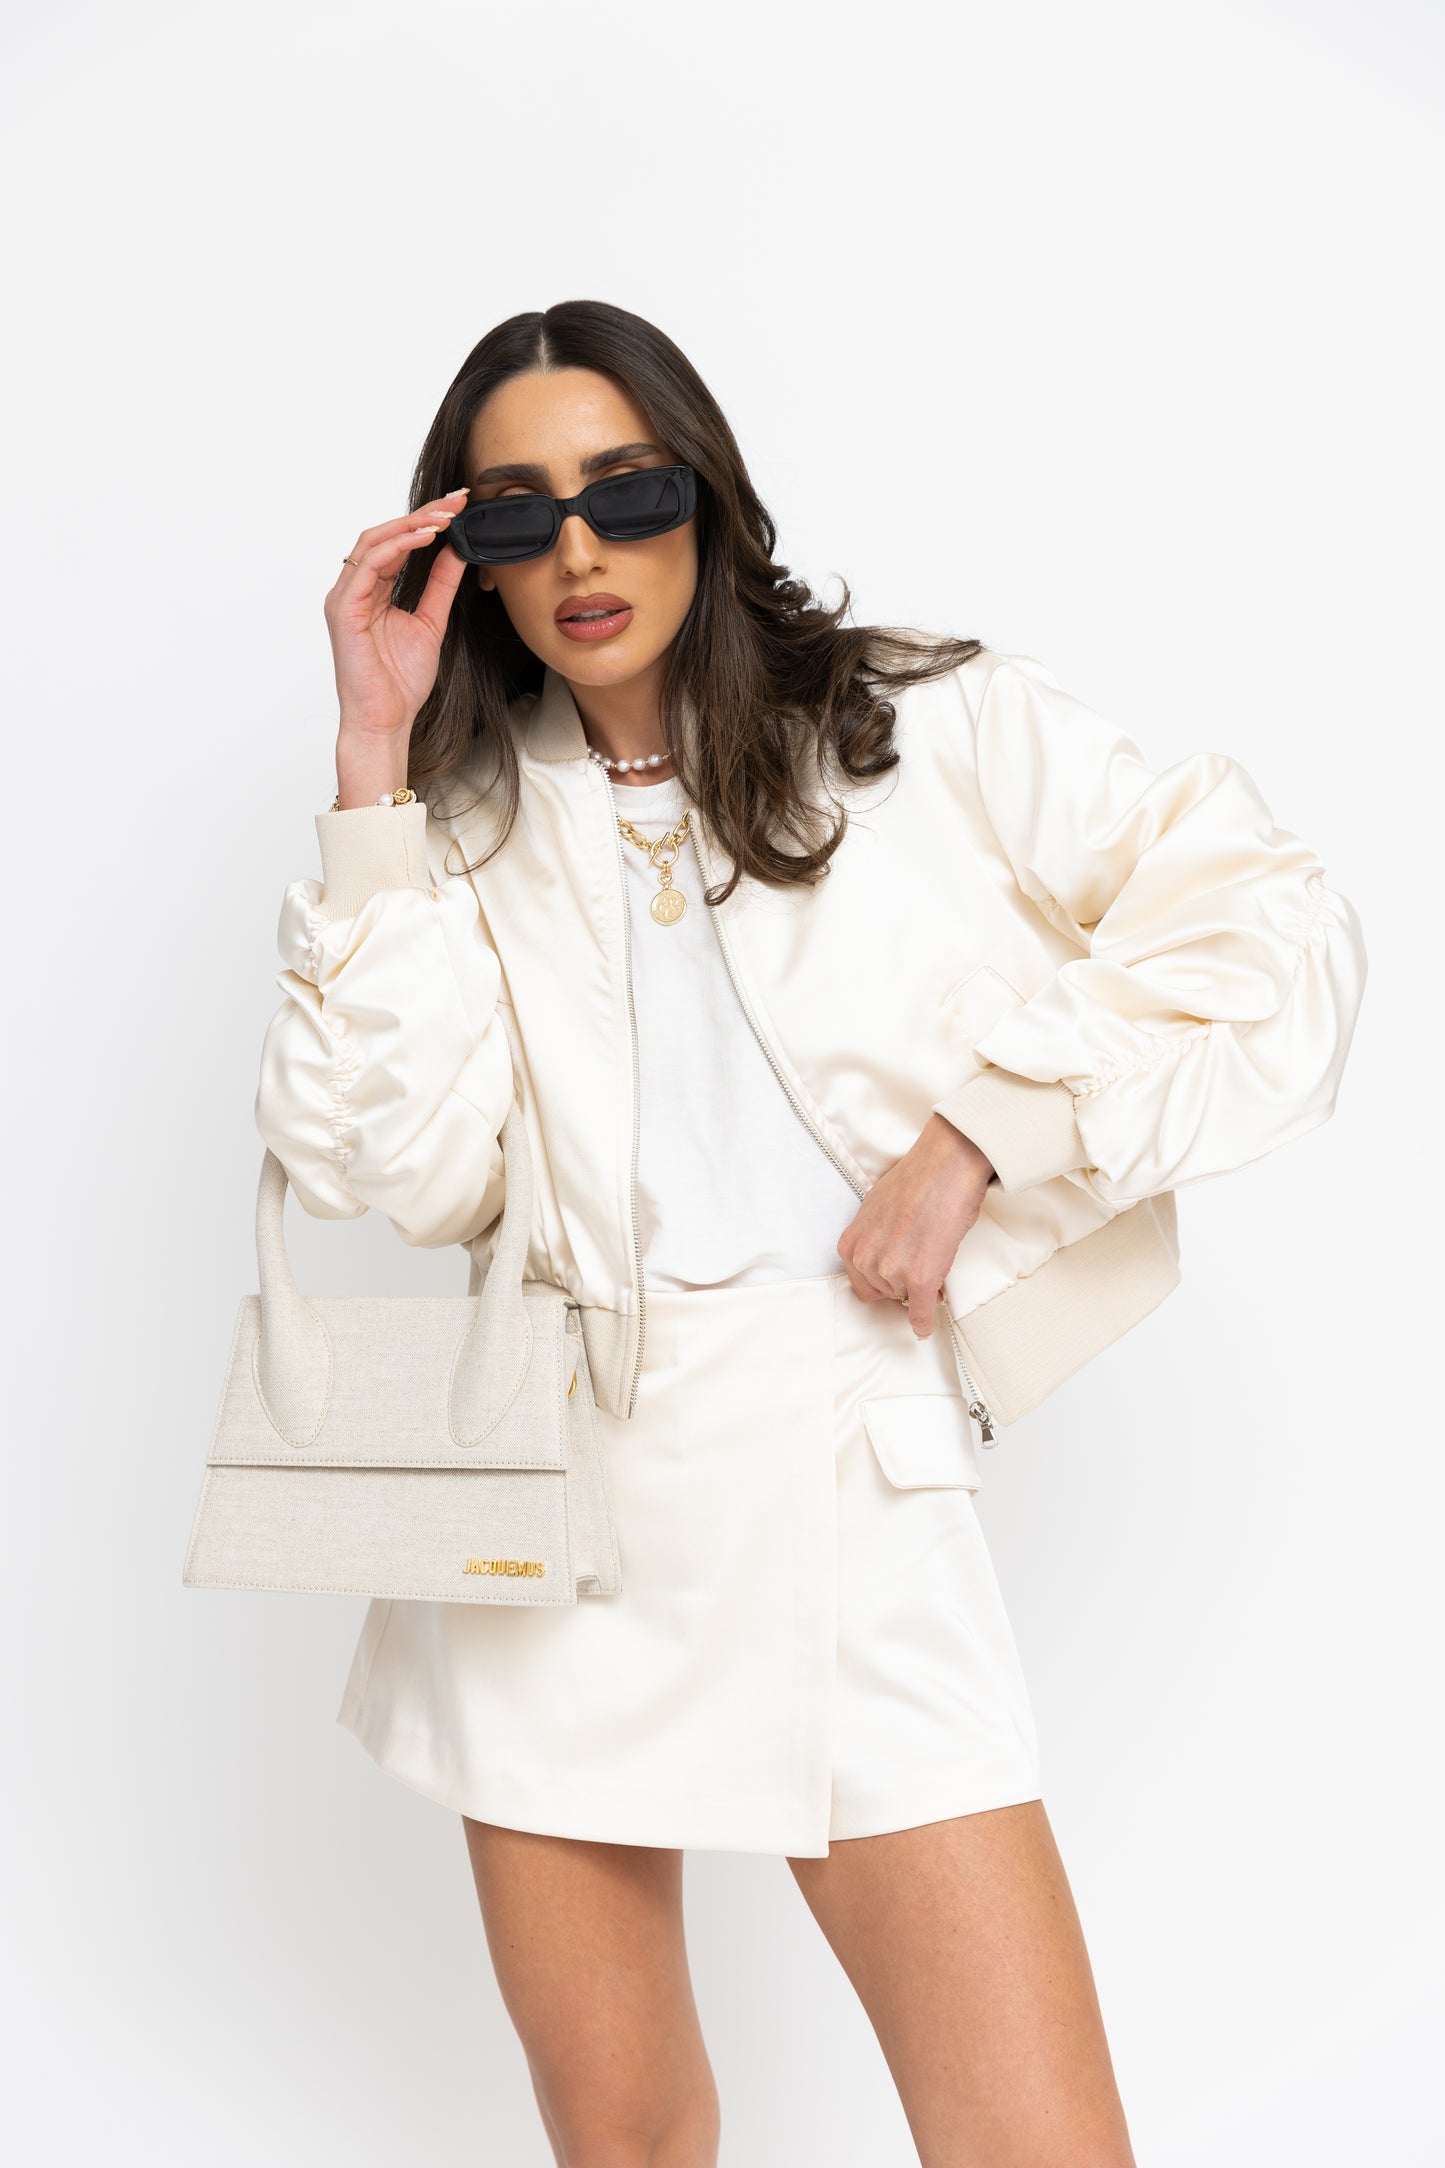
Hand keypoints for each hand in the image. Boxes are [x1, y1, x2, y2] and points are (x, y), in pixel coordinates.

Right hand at [323, 488, 471, 740]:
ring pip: (374, 542)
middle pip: (384, 534)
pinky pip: (370, 565)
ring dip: (412, 524)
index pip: (396, 543)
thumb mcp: (431, 622)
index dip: (426, 521)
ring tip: (445, 517)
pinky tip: (427, 538)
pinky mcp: (344, 609)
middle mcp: (354, 588)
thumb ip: (440, 585)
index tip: (459, 506)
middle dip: (422, 513)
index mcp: (371, 591)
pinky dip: (399, 547)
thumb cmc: (400, 683)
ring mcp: (345, 597)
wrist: (385, 721)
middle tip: (456, 499)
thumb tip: (457, 551)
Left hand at [836, 1113, 995, 1338]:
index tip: (897, 1279)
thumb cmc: (917, 1179)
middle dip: (902, 1284)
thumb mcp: (877, 1208)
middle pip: (883, 1293)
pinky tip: (926, 1326)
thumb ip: (875, 1236)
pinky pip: (921, 1313)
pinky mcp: (920, 1278)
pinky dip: (925, 1322)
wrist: (945, 1167)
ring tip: (935, 1259)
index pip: (860, 1283)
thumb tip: (886, 1250)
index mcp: (851, 1243)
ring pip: (906, 1298)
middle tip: (922, 1265)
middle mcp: (866, 1259)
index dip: (883, 1281)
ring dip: (921, 1289)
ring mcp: (892, 1270)